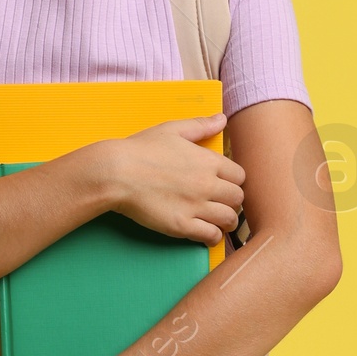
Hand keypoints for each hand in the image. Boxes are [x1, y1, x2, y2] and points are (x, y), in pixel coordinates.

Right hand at [88, 115, 244, 245]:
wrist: (116, 172)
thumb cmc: (141, 149)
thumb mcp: (173, 129)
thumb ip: (201, 126)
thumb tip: (222, 118)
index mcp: (208, 160)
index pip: (240, 176)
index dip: (234, 181)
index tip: (224, 184)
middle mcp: (207, 184)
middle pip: (238, 198)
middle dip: (232, 201)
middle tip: (222, 204)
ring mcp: (196, 206)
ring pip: (229, 219)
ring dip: (226, 221)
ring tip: (218, 221)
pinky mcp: (182, 225)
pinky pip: (211, 235)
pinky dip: (213, 236)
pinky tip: (206, 232)